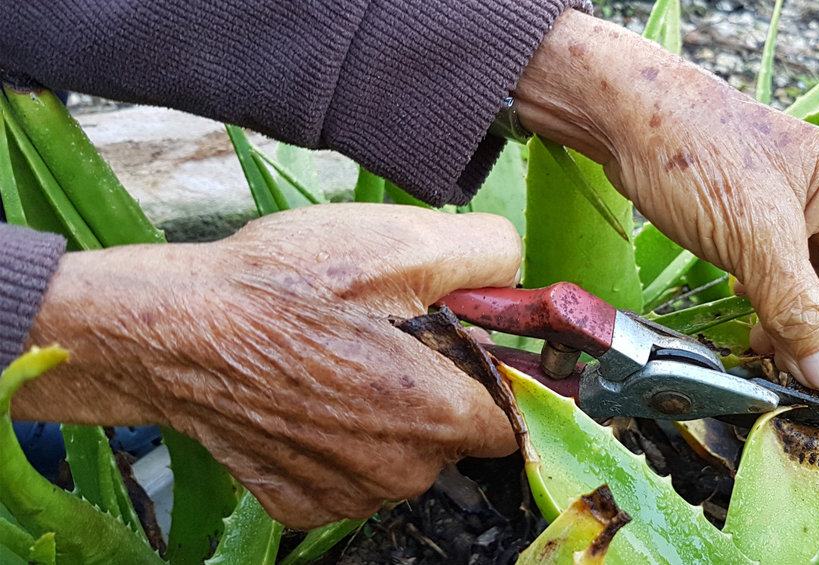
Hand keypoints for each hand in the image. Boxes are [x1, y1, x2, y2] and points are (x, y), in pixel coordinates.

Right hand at [17, 205, 521, 528]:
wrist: (172, 331)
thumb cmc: (285, 286)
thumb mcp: (402, 240)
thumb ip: (489, 255)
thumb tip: (517, 276)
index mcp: (441, 416)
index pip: (512, 412)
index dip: (491, 372)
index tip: (461, 344)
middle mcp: (403, 472)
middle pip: (455, 435)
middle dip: (435, 391)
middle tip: (385, 339)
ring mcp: (348, 496)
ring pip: (401, 457)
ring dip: (385, 418)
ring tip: (336, 361)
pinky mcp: (300, 504)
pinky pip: (346, 473)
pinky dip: (336, 440)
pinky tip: (304, 396)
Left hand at [514, 10, 818, 390]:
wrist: (623, 119)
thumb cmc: (697, 156)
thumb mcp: (755, 236)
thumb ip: (797, 308)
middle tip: (802, 376)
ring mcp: (794, 218)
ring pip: (817, 292)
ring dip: (800, 331)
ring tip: (772, 357)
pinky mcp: (755, 231)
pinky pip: (781, 284)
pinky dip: (772, 314)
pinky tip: (753, 332)